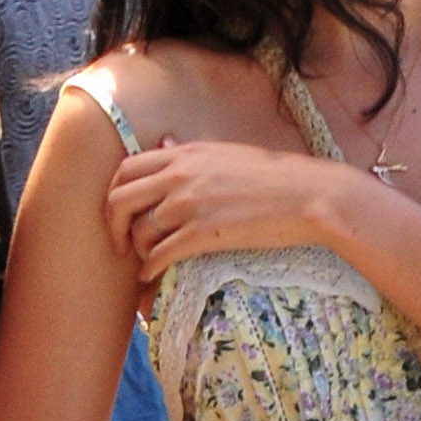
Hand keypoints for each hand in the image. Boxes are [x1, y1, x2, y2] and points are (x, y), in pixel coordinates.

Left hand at [103, 135, 343, 284]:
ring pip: (139, 231)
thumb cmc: (271, 176)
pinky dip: (150, 269)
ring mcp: (191, 204)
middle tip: (120, 244)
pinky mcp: (204, 233)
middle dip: (112, 225)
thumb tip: (162, 143)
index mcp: (184, 154)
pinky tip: (152, 277)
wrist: (308, 195)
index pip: (126, 169)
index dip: (114, 194)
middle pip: (120, 199)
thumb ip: (187, 152)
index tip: (120, 214)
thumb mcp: (223, 153)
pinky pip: (160, 254)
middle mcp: (180, 175)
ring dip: (137, 252)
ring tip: (145, 262)